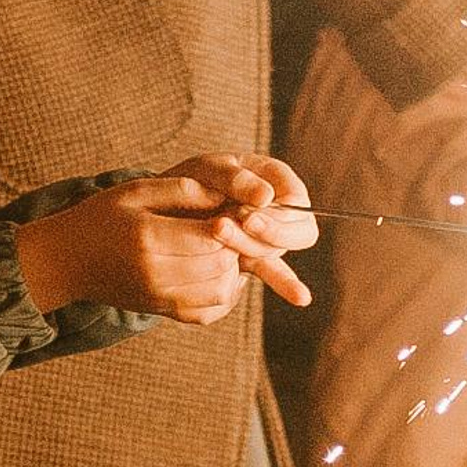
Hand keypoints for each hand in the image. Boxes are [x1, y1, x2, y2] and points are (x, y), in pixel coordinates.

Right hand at [14, 156, 316, 323]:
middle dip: (236, 243)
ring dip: (232, 266)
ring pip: (222, 288)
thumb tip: (231, 196)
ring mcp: (160, 299)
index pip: (213, 234)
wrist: (67, 262)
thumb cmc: (103, 217)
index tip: (234, 206)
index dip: (233, 219)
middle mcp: (156, 275)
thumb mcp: (138, 190)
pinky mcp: (164, 312)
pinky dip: (225, 291)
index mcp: (149, 239)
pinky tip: (217, 269)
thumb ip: (184, 191)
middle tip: (236, 224)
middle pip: (221, 262)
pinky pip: (211, 310)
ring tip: (224, 245)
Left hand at [165, 153, 317, 306]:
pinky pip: (273, 270)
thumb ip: (237, 179)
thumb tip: (266, 197)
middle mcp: (278, 208)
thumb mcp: (210, 169)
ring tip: (216, 231)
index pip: (296, 200)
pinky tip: (300, 297)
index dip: (277, 213)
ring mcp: (266, 234)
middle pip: (297, 230)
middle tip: (227, 226)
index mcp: (275, 178)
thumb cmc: (192, 179)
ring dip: (247, 246)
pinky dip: (285, 283)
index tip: (246, 216)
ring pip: (275, 250)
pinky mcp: (251, 256)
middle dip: (266, 234)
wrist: (167, 206)